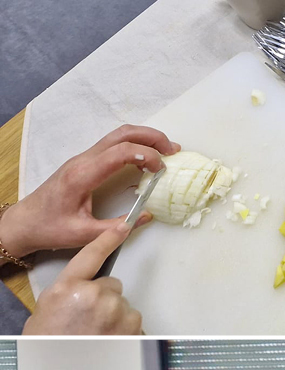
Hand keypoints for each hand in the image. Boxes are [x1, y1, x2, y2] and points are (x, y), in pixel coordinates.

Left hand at [0, 125, 177, 259]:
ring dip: (144, 138)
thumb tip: (146, 216)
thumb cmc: (50, 228)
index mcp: (83, 175)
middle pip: (121, 134)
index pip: (120, 152)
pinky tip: (145, 158)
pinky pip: (112, 145)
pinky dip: (134, 145)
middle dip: (151, 137)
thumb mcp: (85, 234)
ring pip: (117, 136)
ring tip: (166, 150)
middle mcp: (83, 160)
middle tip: (174, 150)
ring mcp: (83, 159)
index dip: (146, 155)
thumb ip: (117, 228)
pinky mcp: (84, 162)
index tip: (162, 169)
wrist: (25, 222)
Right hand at [24, 227, 143, 333]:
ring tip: (95, 334)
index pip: (92, 255)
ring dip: (114, 317)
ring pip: (123, 305)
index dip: (108, 239)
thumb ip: (71, 290)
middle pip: (112, 285)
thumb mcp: (51, 307)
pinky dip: (123, 330)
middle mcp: (95, 295)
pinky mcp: (132, 327)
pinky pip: (132, 322)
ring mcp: (116, 311)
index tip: (124, 226)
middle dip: (104, 298)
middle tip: (88, 320)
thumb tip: (88, 288)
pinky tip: (106, 340)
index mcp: (69, 286)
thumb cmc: (50, 341)